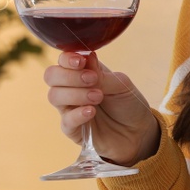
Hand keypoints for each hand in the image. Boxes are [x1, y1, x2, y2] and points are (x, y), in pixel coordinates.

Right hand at [43, 52, 159, 166]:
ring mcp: (69, 108)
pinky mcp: (72, 129)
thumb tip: (86, 56)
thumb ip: (101, 73)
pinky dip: (77, 114)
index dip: (67, 59)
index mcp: (82, 72)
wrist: (138, 132)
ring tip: (98, 96)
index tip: (80, 62)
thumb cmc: (128, 104)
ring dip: (76, 94)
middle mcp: (71, 88)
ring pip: (54, 96)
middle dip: (69, 75)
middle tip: (92, 79)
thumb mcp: (121, 84)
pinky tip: (91, 111)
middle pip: (51, 76)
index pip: (63, 60)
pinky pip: (66, 120)